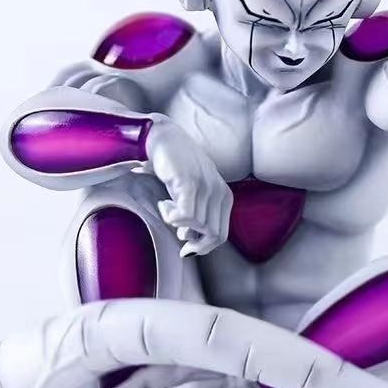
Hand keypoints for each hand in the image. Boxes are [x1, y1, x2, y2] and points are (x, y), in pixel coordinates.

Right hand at [145, 115, 232, 256]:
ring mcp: (206, 186)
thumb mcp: (193, 194)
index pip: (221, 234)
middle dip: (193, 241)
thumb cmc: (177, 168)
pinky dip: (172, 217)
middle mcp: (219, 191)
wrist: (164, 138)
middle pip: (212, 234)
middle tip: (174, 230)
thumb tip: (188, 240)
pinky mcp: (190, 182)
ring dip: (177, 223)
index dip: (204, 247)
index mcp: (224, 196)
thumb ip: (197, 215)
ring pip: (197, 226)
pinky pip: (186, 215)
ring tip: (166, 206)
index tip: (185, 249)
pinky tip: (163, 204)